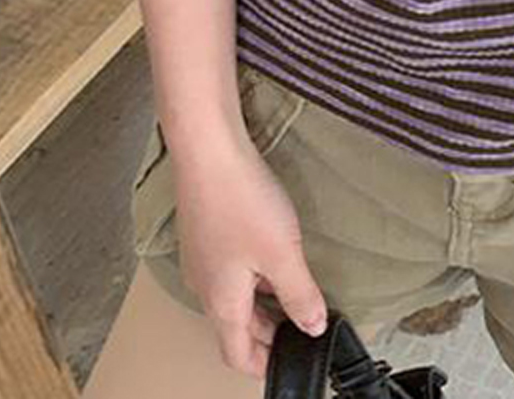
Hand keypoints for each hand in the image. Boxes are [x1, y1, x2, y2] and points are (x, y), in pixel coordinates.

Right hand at [170, 133, 330, 377]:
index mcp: (221, 303)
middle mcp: (204, 286)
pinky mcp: (204, 231)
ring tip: (294, 292)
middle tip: (302, 326)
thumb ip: (300, 295)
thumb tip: (313, 327)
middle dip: (268, 333)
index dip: (265, 365)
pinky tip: (272, 254)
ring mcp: (201, 257)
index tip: (292, 361)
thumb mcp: (282, 253)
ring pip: (232, 296)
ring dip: (261, 302)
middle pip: (235, 326)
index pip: (237, 354)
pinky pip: (228, 270)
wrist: (207, 148)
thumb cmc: (241, 199)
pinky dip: (251, 276)